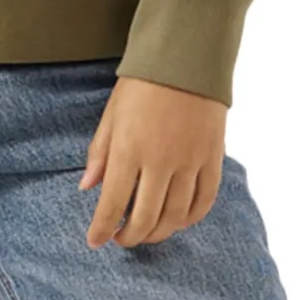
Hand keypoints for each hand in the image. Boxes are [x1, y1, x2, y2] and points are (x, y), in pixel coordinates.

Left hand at [79, 77, 225, 247]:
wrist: (184, 58)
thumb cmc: (141, 84)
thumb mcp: (111, 114)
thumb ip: (100, 153)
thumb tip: (87, 188)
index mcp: (129, 148)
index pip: (113, 204)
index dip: (102, 228)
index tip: (94, 241)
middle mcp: (160, 161)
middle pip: (145, 218)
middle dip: (130, 236)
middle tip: (120, 239)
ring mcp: (190, 162)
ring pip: (176, 216)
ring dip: (159, 233)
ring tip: (146, 233)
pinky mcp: (213, 159)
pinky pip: (204, 202)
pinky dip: (190, 219)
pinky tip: (178, 220)